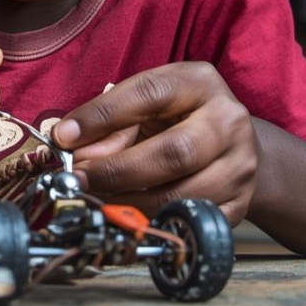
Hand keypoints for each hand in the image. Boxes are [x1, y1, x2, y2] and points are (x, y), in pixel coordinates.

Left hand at [51, 62, 258, 224]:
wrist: (231, 144)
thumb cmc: (178, 118)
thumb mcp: (146, 107)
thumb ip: (111, 125)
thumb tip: (75, 153)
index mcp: (199, 83)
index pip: (149, 94)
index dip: (102, 116)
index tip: (65, 137)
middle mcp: (228, 122)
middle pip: (174, 152)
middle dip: (117, 170)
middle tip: (81, 178)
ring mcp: (239, 165)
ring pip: (181, 195)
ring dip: (130, 202)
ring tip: (99, 198)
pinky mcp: (240, 203)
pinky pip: (191, 222)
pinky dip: (153, 222)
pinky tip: (130, 215)